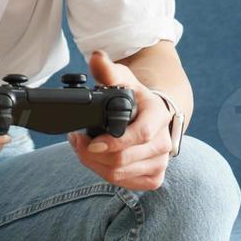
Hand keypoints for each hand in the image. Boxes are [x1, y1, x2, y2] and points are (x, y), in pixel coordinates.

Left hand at [68, 49, 174, 190]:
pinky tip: (96, 159)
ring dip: (93, 163)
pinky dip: (103, 173)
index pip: (142, 134)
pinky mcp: (154, 178)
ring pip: (119, 173)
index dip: (115, 142)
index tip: (91, 142)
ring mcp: (161, 162)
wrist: (152, 116)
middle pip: (124, 159)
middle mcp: (164, 141)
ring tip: (82, 147)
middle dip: (92, 153)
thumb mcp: (122, 79)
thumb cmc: (134, 96)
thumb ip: (107, 70)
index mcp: (158, 115)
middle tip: (76, 140)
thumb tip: (96, 58)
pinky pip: (123, 183)